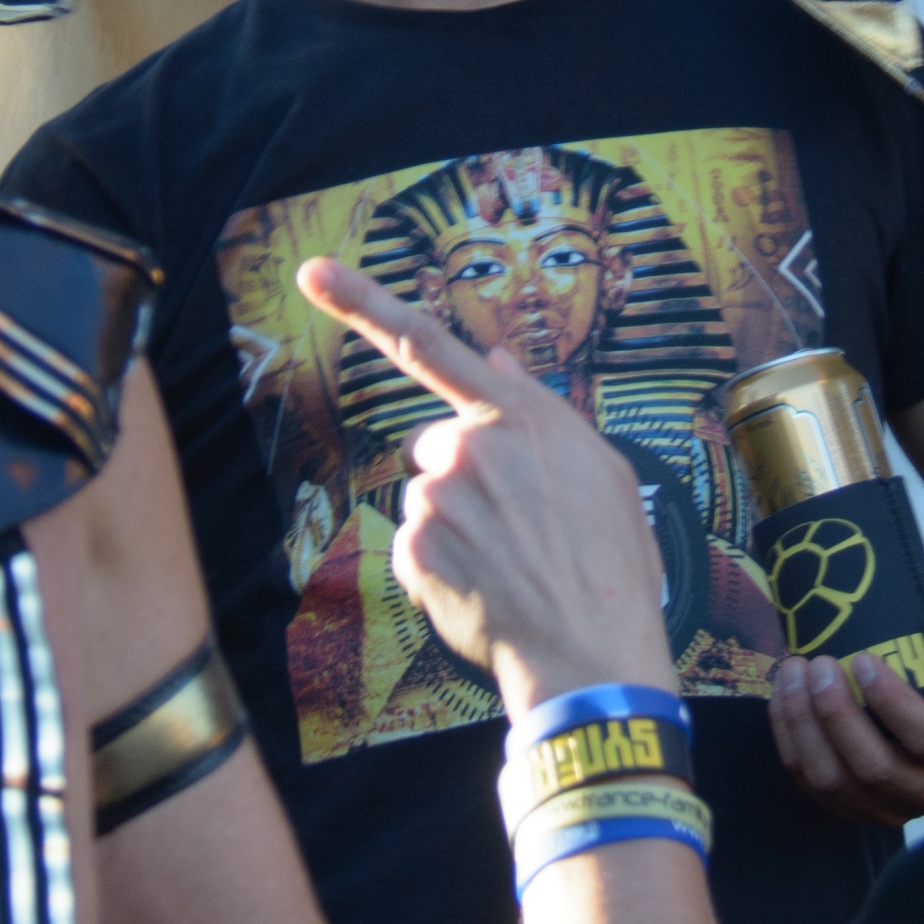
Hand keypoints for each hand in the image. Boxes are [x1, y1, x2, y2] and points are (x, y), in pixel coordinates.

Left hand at [299, 256, 676, 707]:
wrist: (591, 650)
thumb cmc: (610, 560)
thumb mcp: (601, 467)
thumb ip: (541, 407)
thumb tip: (495, 357)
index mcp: (518, 417)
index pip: (431, 343)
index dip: (363, 301)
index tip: (313, 273)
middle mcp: (469, 447)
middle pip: (437, 444)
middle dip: (465, 475)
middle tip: (518, 523)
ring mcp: (436, 500)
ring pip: (427, 496)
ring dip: (456, 522)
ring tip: (510, 560)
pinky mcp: (413, 550)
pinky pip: (416, 544)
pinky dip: (442, 564)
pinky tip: (487, 583)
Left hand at [771, 610, 923, 821]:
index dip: (891, 703)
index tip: (862, 660)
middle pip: (874, 767)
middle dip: (836, 714)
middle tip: (817, 665)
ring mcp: (889, 809)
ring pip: (834, 781)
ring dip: (805, 727)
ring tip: (793, 674)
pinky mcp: (852, 809)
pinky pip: (810, 783)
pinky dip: (790, 741)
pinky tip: (783, 698)